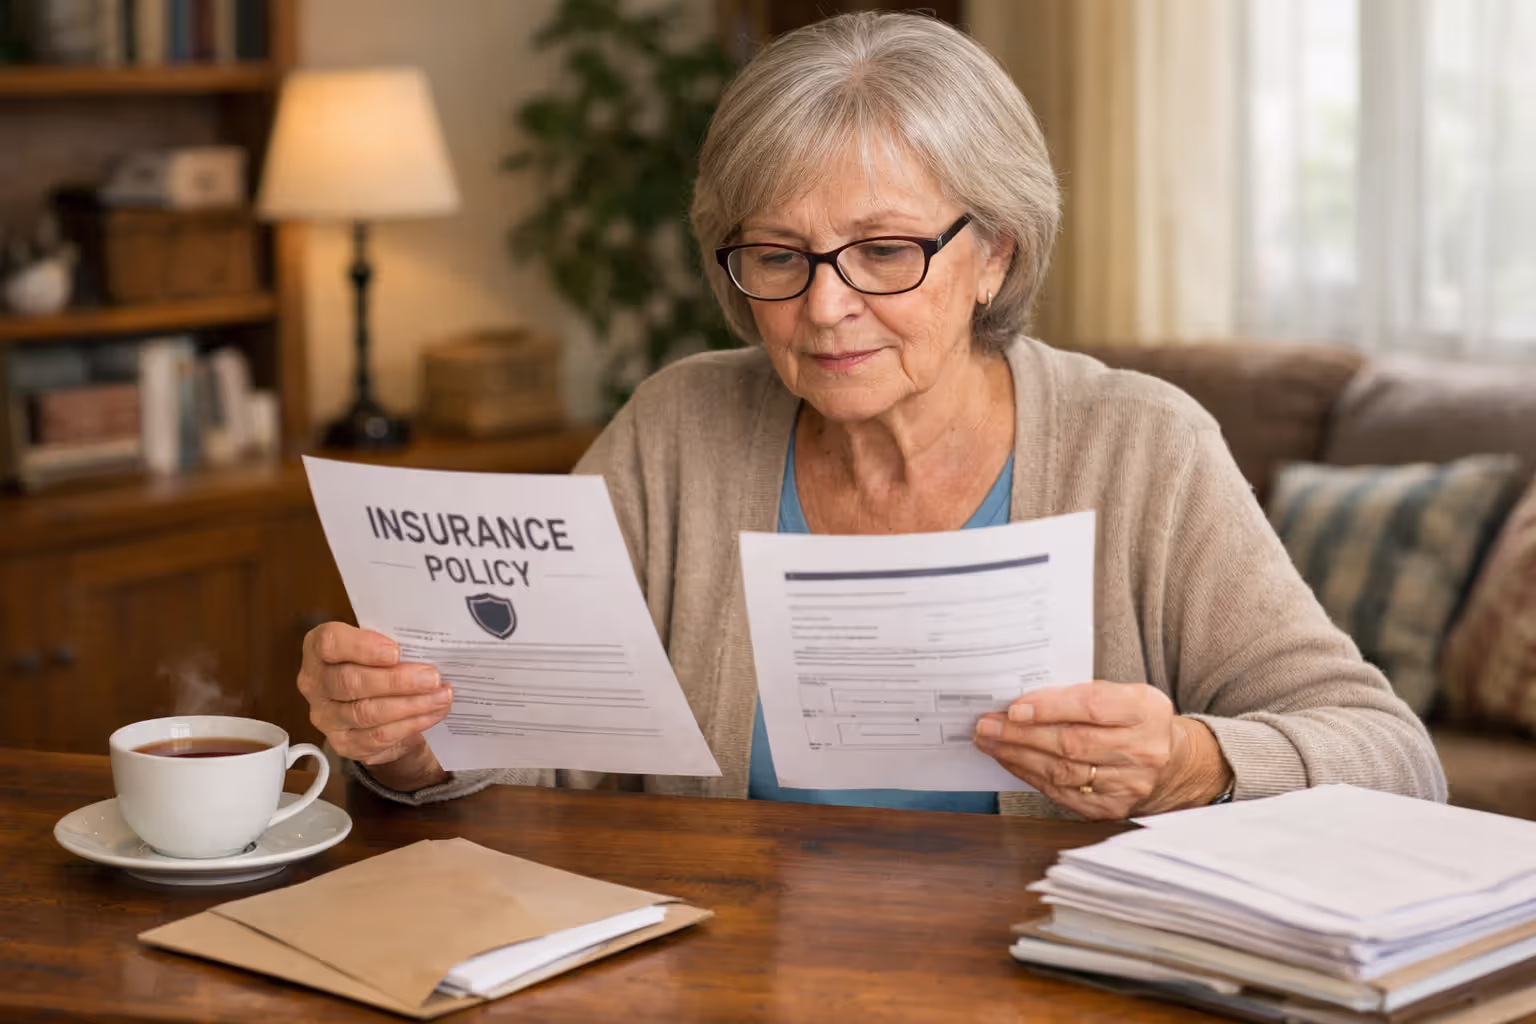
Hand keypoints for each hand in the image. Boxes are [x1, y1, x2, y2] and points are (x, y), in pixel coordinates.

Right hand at [297, 622, 451, 789]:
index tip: (395, 651)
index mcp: (318, 650)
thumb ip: (392, 643)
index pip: (329, 643)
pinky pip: (378, 736)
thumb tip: (429, 647)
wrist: (375, 706)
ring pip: (366, 712)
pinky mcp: (343, 743)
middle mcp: (314, 684)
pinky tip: (432, 714)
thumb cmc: (378, 665)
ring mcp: (325, 717)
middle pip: (350, 682)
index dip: (361, 646)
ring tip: (441, 696)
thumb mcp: (379, 645)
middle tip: (432, 677)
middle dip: (397, 681)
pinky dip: (410, 724)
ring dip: (410, 705)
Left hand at [972, 681, 1231, 819]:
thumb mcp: (1121, 693)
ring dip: (1018, 757)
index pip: (1091, 707)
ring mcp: (1129, 784)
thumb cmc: (1134, 721)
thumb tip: (1022, 703)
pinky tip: (1012, 763)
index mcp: (1145, 711)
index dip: (1049, 708)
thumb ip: (1079, 694)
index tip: (1013, 708)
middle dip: (1021, 735)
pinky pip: (1063, 794)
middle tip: (986, 726)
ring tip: (990, 743)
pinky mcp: (1112, 808)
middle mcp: (1142, 750)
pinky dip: (1031, 777)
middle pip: (1071, 743)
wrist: (1171, 763)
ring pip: (1063, 772)